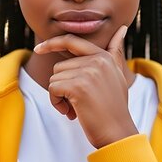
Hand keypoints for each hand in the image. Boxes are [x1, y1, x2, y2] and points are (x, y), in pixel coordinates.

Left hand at [33, 25, 137, 147]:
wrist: (118, 133)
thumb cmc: (115, 108)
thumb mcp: (117, 75)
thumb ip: (115, 52)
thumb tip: (122, 29)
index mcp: (104, 57)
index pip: (71, 41)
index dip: (52, 43)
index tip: (38, 49)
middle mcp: (97, 61)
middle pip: (59, 66)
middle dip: (62, 86)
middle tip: (76, 102)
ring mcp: (88, 72)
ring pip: (55, 78)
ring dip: (59, 96)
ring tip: (76, 108)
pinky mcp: (78, 87)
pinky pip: (53, 89)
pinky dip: (56, 103)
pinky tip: (71, 113)